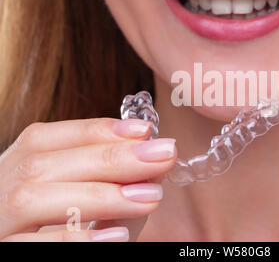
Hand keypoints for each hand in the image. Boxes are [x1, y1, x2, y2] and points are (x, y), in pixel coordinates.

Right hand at [0, 118, 175, 241]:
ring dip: (98, 195)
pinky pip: (28, 246)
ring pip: (32, 199)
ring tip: (150, 196)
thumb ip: (114, 181)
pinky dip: (74, 238)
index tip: (144, 130)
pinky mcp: (0, 253)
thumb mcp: (88, 201)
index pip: (46, 137)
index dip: (96, 130)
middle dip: (110, 158)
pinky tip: (117, 237)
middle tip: (162, 156)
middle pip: (43, 165)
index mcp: (14, 169)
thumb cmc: (64, 229)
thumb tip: (156, 157)